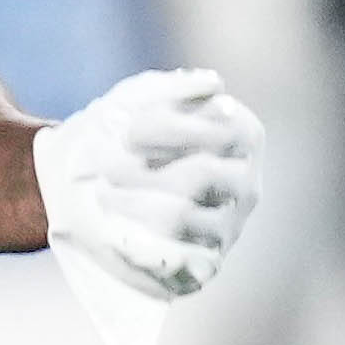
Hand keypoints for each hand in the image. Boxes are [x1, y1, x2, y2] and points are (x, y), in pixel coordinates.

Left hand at [35, 68, 265, 303]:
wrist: (110, 185)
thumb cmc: (132, 135)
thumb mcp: (143, 99)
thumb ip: (169, 88)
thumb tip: (213, 83)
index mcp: (243, 135)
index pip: (219, 130)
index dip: (169, 130)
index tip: (124, 131)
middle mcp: (246, 183)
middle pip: (198, 177)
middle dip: (140, 171)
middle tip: (98, 165)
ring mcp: (230, 225)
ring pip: (180, 217)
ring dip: (130, 203)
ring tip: (100, 191)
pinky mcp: (206, 261)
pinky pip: (172, 256)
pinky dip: (135, 240)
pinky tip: (110, 227)